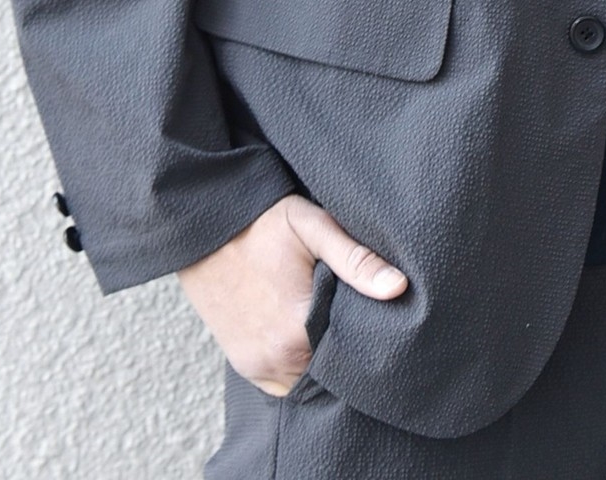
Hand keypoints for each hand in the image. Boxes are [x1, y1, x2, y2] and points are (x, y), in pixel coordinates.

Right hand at [176, 194, 407, 395]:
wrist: (205, 227)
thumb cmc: (262, 223)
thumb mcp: (313, 228)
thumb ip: (357, 260)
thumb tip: (400, 287)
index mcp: (299, 330)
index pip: (353, 359)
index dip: (370, 342)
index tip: (383, 324)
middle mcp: (277, 360)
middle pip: (330, 372)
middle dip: (348, 354)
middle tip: (359, 321)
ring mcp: (257, 367)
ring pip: (307, 381)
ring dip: (322, 361)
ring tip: (334, 327)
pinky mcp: (244, 365)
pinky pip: (283, 382)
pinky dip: (298, 366)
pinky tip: (309, 336)